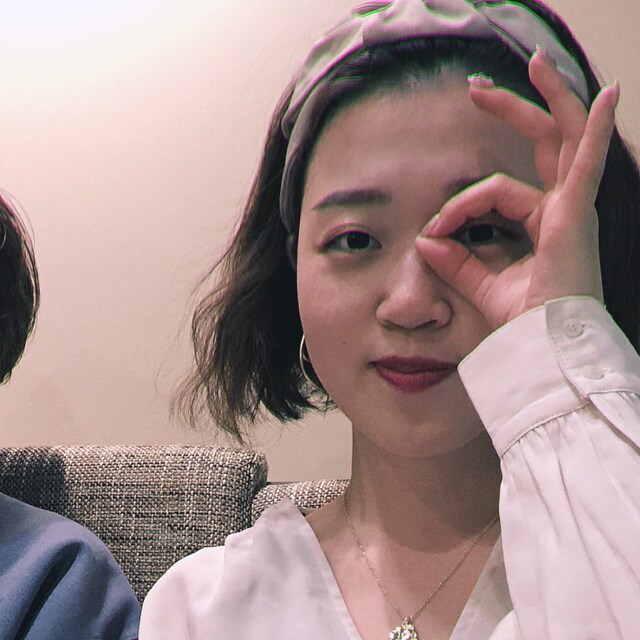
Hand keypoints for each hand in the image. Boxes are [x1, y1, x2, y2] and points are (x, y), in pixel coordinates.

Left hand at [415, 50, 619, 330]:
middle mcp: (563, 209)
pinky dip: (598, 128)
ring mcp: (573, 208)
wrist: (543, 347)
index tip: (431, 230)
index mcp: (544, 223)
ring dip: (548, 98)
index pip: (495, 192)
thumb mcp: (481, 284)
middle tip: (476, 90)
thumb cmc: (522, 322)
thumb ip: (456, 261)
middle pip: (541, 145)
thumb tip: (424, 241)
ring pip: (564, 138)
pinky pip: (589, 163)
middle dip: (512, 111)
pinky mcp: (576, 215)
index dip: (458, 205)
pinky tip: (609, 94)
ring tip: (533, 61)